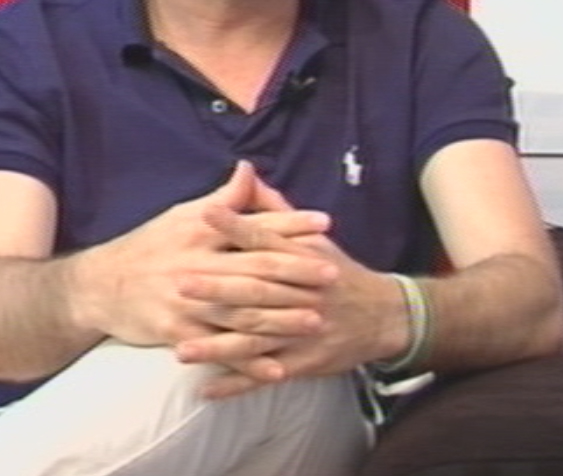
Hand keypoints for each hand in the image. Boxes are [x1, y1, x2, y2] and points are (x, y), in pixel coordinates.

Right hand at [69, 162, 337, 366]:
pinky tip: (278, 366)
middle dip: (296, 272)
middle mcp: (196, 263)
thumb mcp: (181, 215)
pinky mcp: (178, 332)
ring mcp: (187, 301)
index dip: (290, 224)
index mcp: (200, 230)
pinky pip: (221, 348)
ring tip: (316, 319)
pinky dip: (249, 359)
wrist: (98, 286)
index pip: (253, 224)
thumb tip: (248, 168)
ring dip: (282, 317)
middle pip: (254, 268)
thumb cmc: (148, 247)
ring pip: (243, 311)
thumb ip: (222, 198)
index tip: (324, 222)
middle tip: (331, 274)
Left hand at [175, 207, 410, 398]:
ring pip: (257, 340)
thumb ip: (273, 208)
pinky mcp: (303, 363)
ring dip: (218, 347)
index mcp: (301, 258)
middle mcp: (301, 294)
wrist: (383, 314)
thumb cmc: (337, 271)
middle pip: (257, 291)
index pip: (265, 238)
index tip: (205, 215)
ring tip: (181, 350)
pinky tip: (206, 390)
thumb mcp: (312, 236)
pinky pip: (265, 376)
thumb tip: (244, 172)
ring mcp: (302, 332)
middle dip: (218, 290)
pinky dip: (237, 385)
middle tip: (179, 284)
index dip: (236, 227)